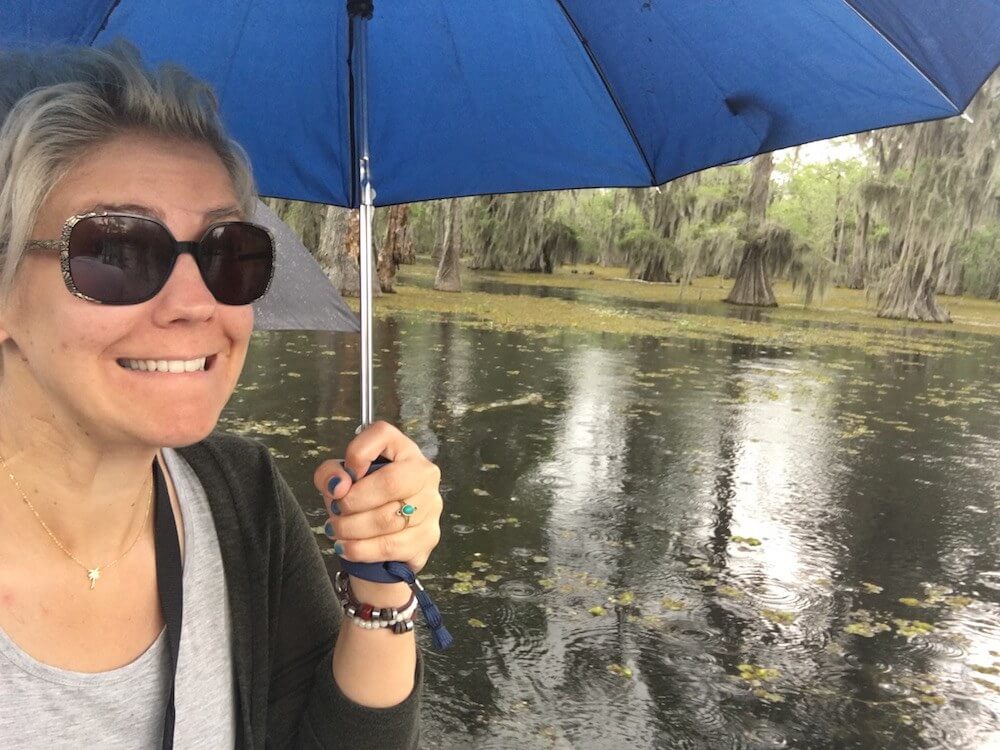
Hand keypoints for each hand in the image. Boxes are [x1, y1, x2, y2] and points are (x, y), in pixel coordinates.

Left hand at [313, 420, 442, 573]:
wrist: (383, 534)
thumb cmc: (363, 499)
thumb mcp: (341, 480)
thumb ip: (331, 474)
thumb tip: (339, 486)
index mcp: (404, 450)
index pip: (383, 434)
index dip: (358, 453)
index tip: (346, 474)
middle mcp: (424, 473)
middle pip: (390, 482)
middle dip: (353, 501)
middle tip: (336, 510)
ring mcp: (431, 506)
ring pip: (389, 519)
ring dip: (353, 529)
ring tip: (337, 530)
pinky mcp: (428, 536)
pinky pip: (392, 546)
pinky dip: (362, 549)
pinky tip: (348, 547)